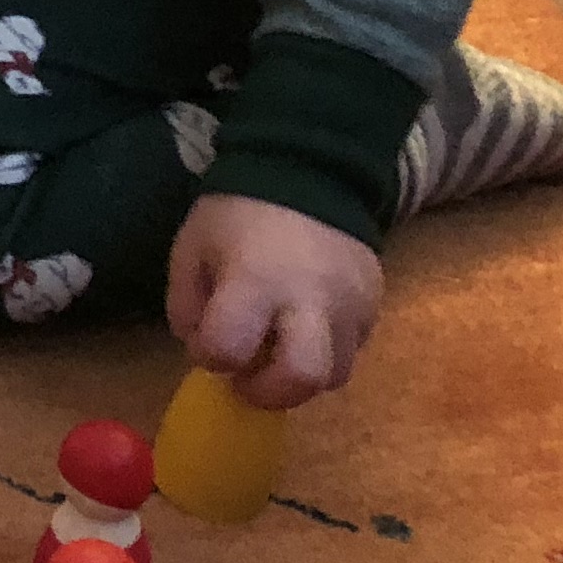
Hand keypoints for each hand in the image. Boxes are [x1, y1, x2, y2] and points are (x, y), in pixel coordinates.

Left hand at [165, 191, 383, 407]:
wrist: (308, 169)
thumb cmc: (237, 214)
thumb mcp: (191, 250)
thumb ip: (187, 308)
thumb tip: (206, 352)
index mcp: (254, 281)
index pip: (228, 350)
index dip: (210, 357)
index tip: (209, 342)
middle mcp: (311, 299)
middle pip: (304, 379)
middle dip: (270, 393)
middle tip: (250, 377)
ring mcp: (351, 304)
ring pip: (336, 375)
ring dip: (300, 374)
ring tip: (279, 345)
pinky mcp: (375, 303)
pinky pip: (354, 349)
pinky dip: (326, 350)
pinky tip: (304, 322)